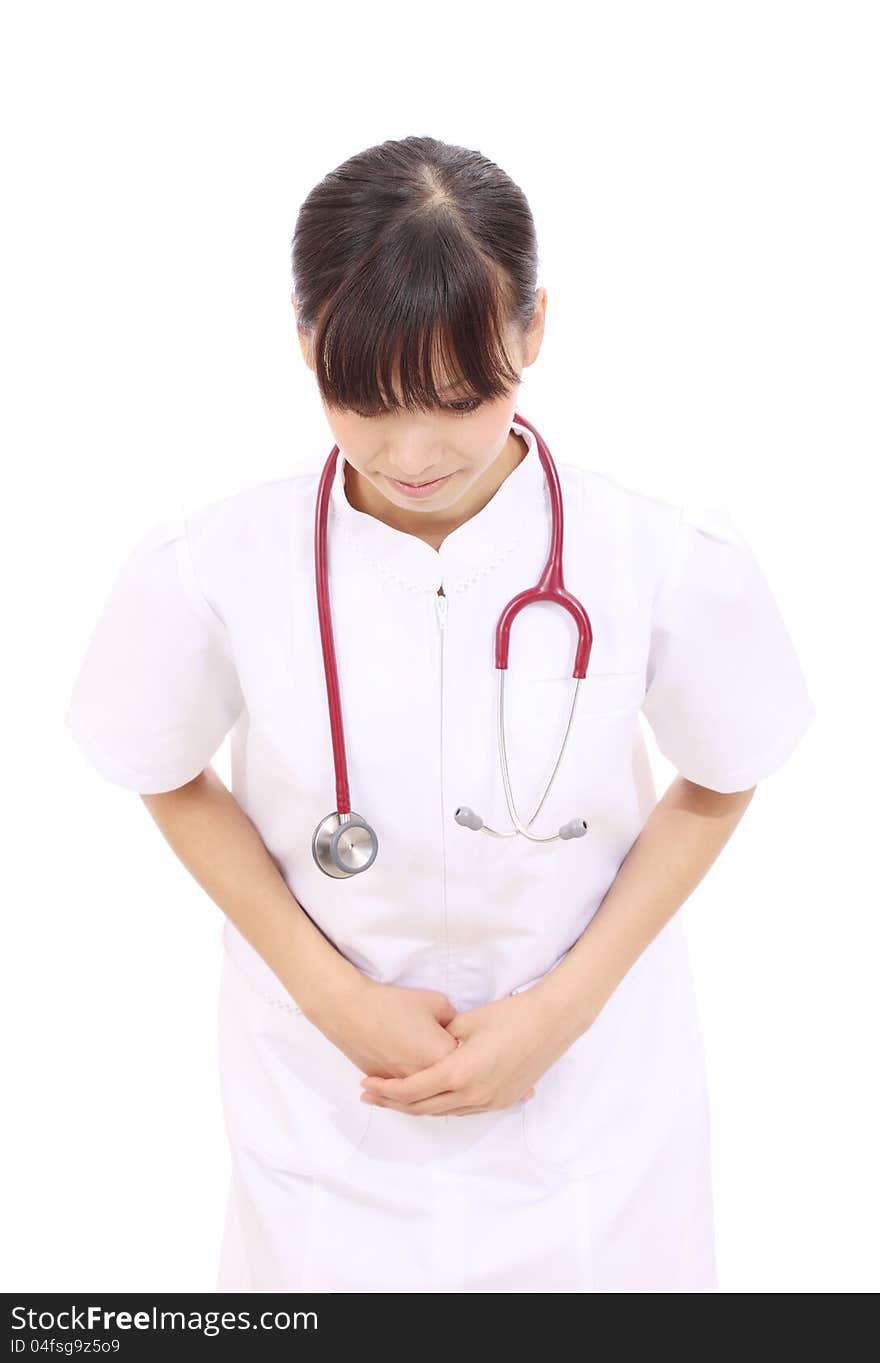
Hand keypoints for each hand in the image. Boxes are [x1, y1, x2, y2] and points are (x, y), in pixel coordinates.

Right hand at [308, 976, 462, 1079]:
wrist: (352, 1011)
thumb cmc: (394, 1004)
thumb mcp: (436, 1002)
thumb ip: (454, 1020)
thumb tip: (457, 1032)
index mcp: (442, 1057)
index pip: (466, 1062)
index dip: (467, 1051)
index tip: (465, 1041)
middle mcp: (425, 1077)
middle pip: (448, 1081)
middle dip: (452, 1069)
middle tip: (454, 1055)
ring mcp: (404, 1084)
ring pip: (426, 1091)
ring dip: (432, 1080)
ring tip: (434, 1067)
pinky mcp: (386, 1085)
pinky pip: (405, 1089)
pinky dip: (410, 1083)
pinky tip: (412, 1069)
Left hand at [359, 988, 571, 1115]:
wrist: (552, 1023)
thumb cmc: (510, 1015)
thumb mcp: (467, 1021)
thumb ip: (441, 1038)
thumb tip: (423, 1047)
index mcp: (461, 1073)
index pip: (413, 1090)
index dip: (386, 1090)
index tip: (365, 1084)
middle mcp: (473, 1095)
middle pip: (423, 1107)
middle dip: (393, 1103)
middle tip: (369, 1096)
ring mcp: (489, 1102)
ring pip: (443, 1112)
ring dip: (416, 1106)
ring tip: (393, 1098)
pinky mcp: (502, 1101)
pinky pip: (463, 1109)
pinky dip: (441, 1104)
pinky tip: (429, 1098)